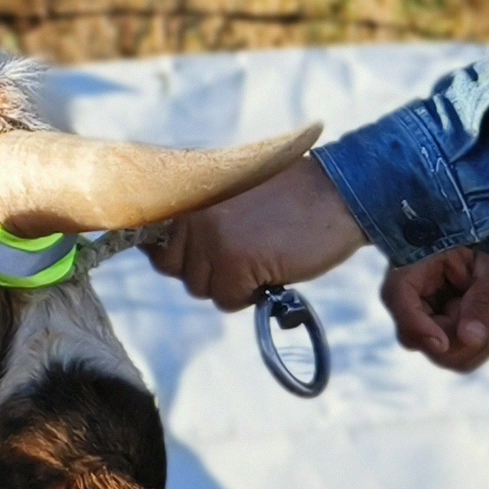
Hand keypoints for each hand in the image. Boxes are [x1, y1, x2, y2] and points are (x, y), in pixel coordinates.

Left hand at [148, 156, 368, 309]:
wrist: (338, 192)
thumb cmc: (287, 195)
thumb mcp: (226, 191)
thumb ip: (191, 212)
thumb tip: (153, 247)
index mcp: (185, 188)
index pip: (150, 235)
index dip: (171, 251)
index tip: (195, 251)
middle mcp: (190, 209)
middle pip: (173, 268)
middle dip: (206, 269)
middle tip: (243, 249)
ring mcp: (210, 235)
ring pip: (201, 288)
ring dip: (231, 282)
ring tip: (261, 252)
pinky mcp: (235, 261)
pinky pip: (227, 300)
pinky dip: (251, 294)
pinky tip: (273, 267)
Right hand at [380, 247, 488, 373]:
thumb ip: (488, 302)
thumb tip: (468, 339)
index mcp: (422, 258)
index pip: (397, 292)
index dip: (413, 323)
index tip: (443, 344)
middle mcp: (415, 286)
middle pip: (410, 330)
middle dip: (451, 342)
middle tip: (487, 335)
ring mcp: (424, 309)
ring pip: (428, 348)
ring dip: (464, 350)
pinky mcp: (437, 326)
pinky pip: (446, 354)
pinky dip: (469, 353)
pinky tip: (488, 337)